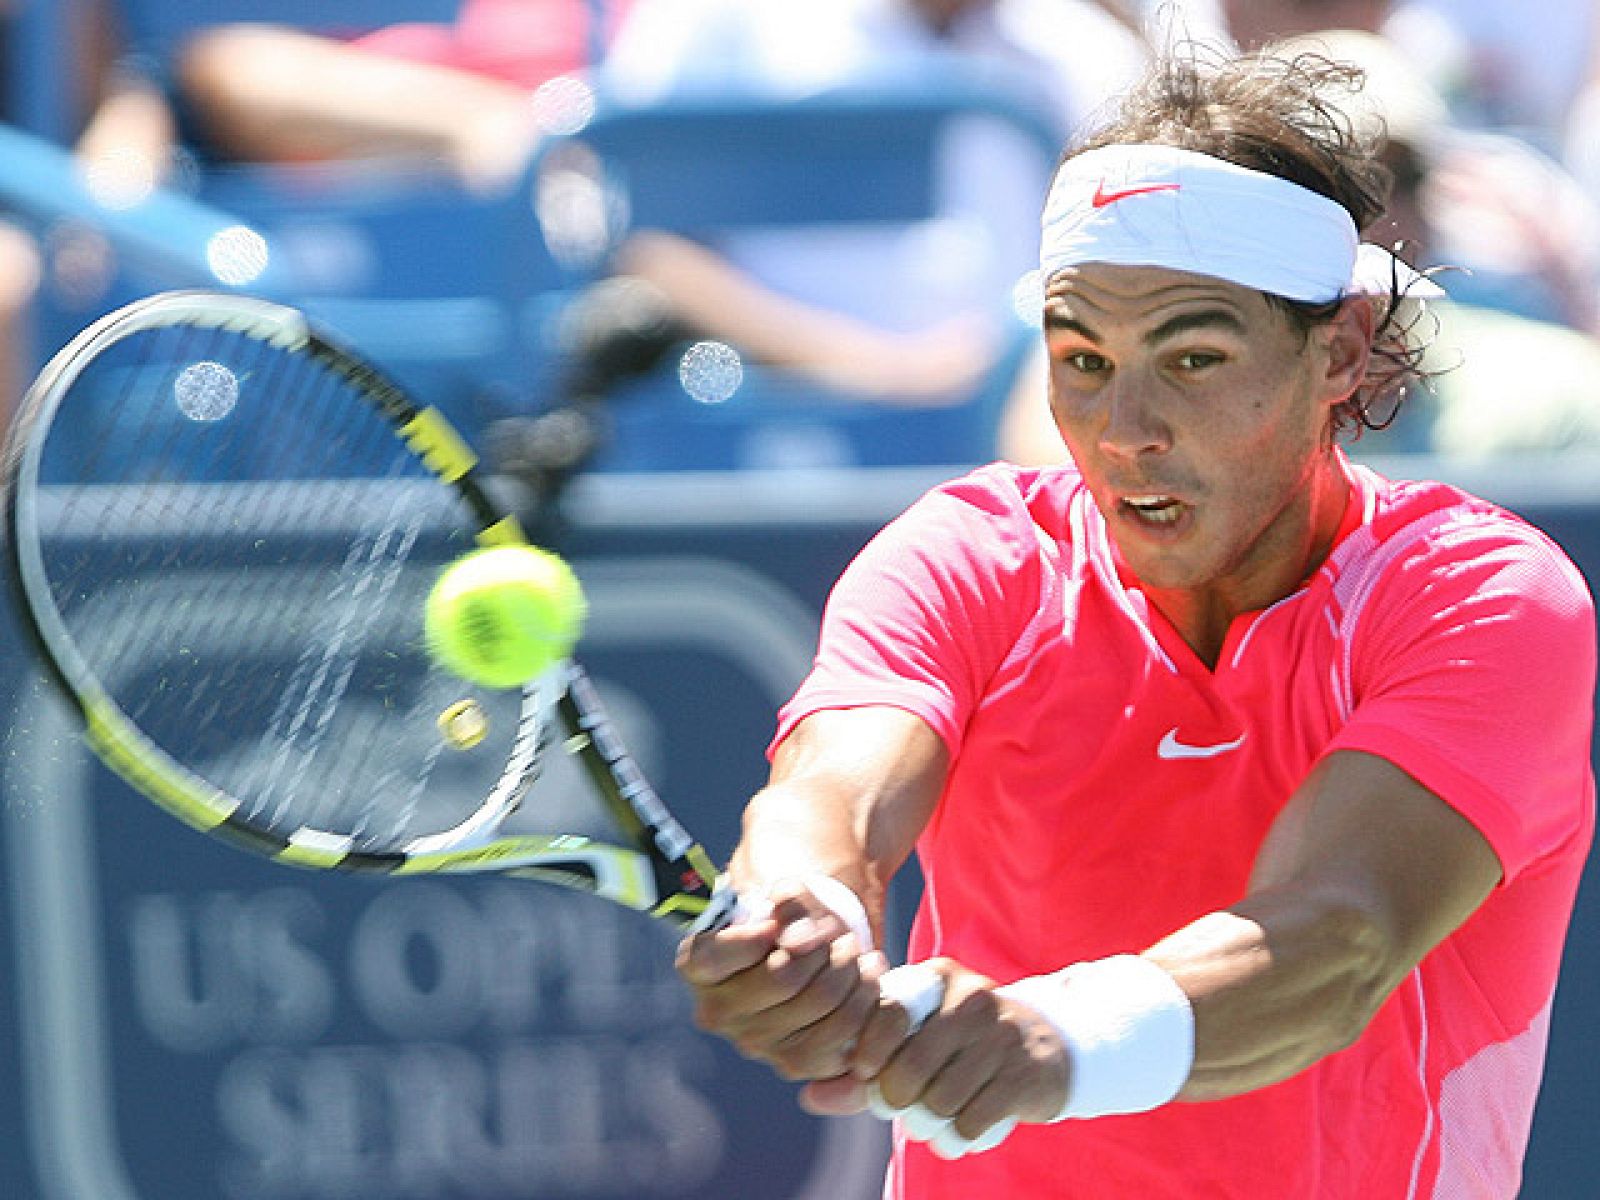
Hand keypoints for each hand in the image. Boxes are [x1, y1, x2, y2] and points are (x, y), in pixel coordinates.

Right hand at [675, 880, 886, 1080]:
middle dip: (823, 948)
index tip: (776, 924)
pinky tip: (868, 982)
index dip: (754, 935)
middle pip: (783, 977)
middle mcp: (717, 1012)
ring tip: (857, 954)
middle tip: (839, 935)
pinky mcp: (795, 1063)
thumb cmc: (792, 919)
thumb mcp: (788, 894)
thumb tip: (798, 943)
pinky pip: (842, 1040)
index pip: (715, 956)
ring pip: (819, 1005)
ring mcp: (754, 1043)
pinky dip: (866, 1004)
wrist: (817, 952)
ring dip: (851, 972)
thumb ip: (791, 905)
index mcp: (698, 966)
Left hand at [809, 959, 1071, 1156]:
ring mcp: (1001, 1035)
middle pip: (908, 1069)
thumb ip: (860, 1069)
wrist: (1041, 1049)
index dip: (868, 1053)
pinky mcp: (1023, 1074)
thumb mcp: (912, 1042)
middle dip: (897, 1099)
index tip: (868, 1073)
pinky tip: (961, 1128)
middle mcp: (971, 998)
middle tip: (903, 1104)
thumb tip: (810, 1095)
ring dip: (929, 1123)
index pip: (886, 1013)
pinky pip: (971, 1121)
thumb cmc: (958, 1046)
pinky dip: (958, 1137)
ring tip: (933, 1118)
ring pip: (939, 1100)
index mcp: (936, 979)